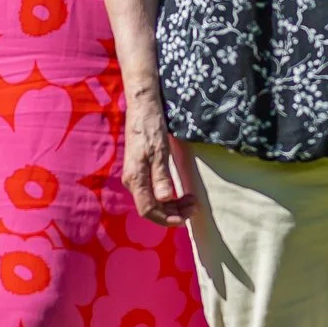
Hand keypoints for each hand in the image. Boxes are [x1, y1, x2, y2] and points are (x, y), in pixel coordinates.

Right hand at [121, 95, 196, 226]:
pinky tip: (180, 193)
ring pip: (153, 201)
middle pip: (151, 208)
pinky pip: (153, 191)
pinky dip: (168, 196)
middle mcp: (133, 181)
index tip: (186, 218)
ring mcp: (136, 176)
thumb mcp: (160, 150)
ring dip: (172, 206)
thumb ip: (161, 176)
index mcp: (135, 178)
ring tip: (191, 200)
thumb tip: (164, 199)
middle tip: (195, 206)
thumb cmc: (151, 126)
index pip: (148, 210)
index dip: (166, 219)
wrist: (143, 107)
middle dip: (173, 213)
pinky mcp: (140, 170)